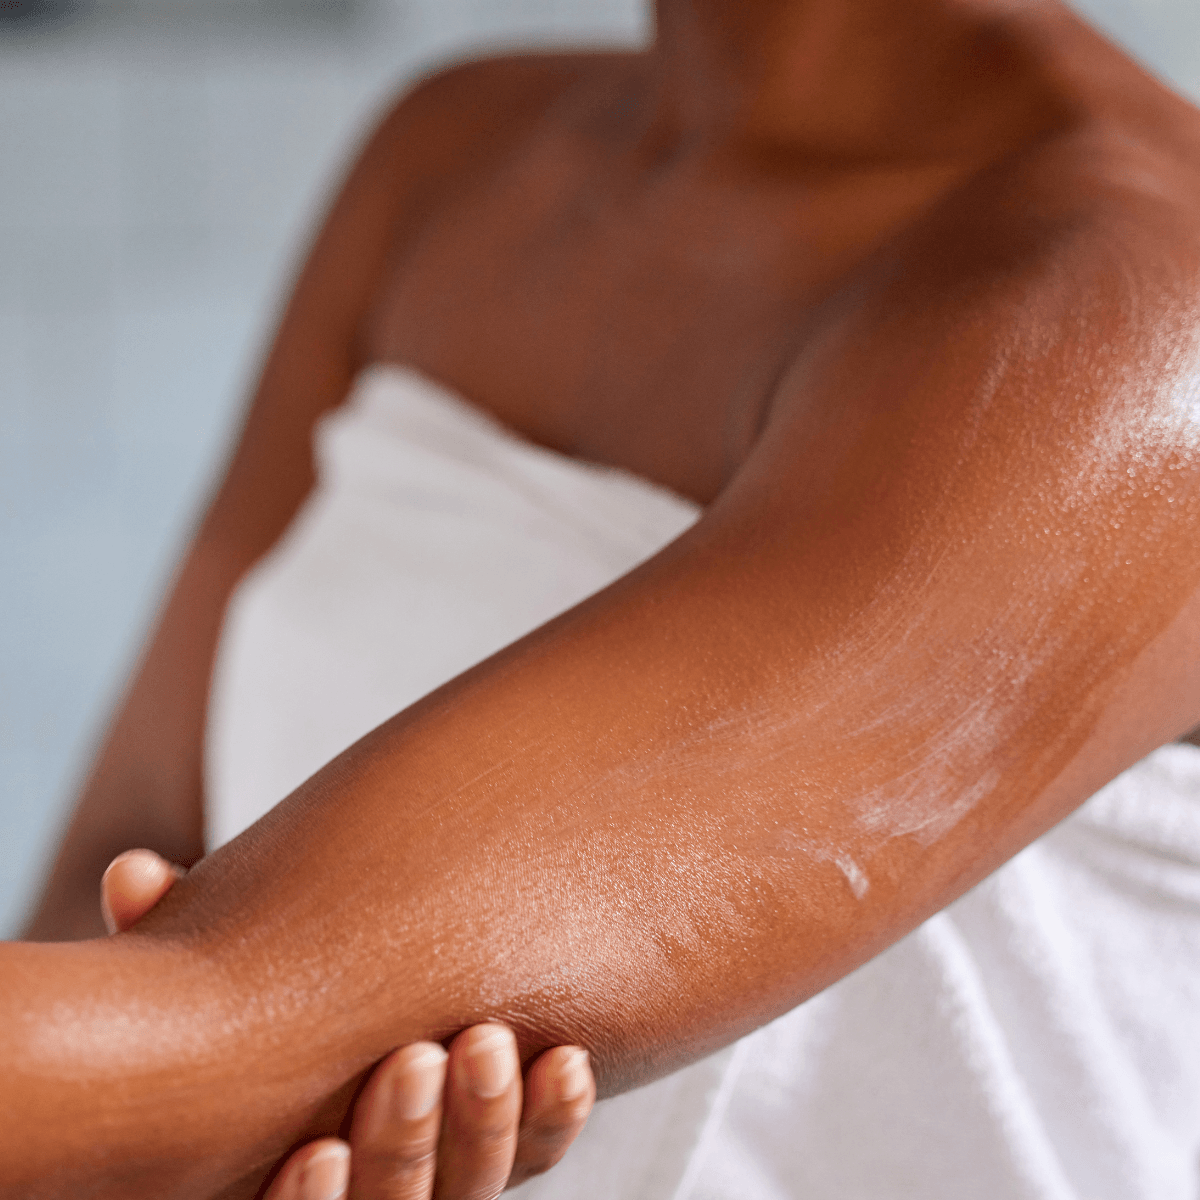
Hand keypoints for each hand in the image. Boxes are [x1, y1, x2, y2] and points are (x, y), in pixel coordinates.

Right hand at [101, 850, 595, 1198]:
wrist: (367, 984)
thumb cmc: (267, 984)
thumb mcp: (220, 964)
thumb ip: (174, 931)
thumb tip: (132, 874)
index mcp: (290, 1159)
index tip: (317, 1149)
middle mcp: (368, 1180)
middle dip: (404, 1144)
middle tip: (415, 1061)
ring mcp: (444, 1162)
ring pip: (474, 1185)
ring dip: (487, 1123)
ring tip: (491, 1040)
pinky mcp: (509, 1132)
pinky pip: (540, 1147)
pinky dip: (553, 1114)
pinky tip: (568, 1061)